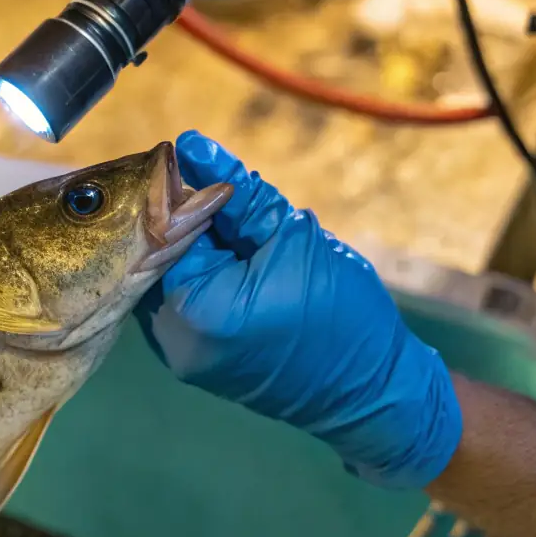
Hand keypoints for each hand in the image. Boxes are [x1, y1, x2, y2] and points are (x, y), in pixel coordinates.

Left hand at [137, 132, 461, 490]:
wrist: (374, 393)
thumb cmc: (343, 312)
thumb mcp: (293, 236)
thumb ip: (238, 193)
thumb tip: (191, 144)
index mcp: (195, 305)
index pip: (166, 224)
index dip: (187, 188)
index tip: (206, 165)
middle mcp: (172, 337)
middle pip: (161, 252)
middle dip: (191, 218)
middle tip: (233, 203)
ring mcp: (180, 356)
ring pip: (171, 275)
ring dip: (201, 247)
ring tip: (245, 236)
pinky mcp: (196, 363)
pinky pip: (184, 303)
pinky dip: (207, 276)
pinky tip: (242, 267)